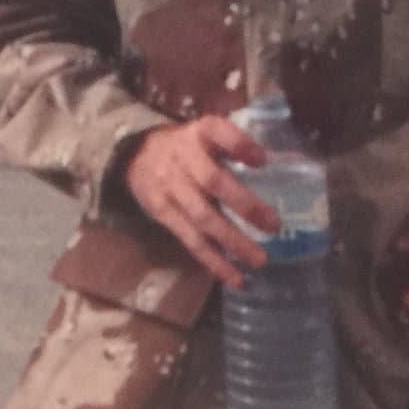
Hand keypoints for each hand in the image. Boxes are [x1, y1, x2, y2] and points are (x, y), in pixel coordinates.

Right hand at [121, 116, 279, 290]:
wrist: (133, 155)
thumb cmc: (183, 146)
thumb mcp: (202, 133)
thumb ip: (231, 145)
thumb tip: (276, 165)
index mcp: (197, 133)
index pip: (217, 131)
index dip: (239, 144)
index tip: (262, 161)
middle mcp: (183, 159)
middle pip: (213, 182)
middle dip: (245, 205)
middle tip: (274, 225)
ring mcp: (170, 188)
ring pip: (203, 217)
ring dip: (232, 241)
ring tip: (259, 260)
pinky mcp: (163, 213)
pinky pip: (190, 240)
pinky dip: (214, 260)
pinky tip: (235, 277)